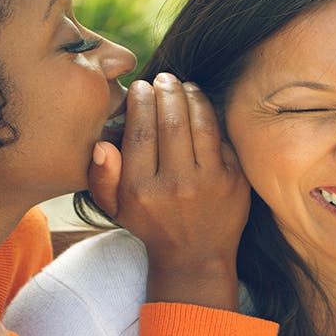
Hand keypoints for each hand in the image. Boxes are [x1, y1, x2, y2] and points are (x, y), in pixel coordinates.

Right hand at [88, 73, 248, 309]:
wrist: (196, 257)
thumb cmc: (151, 225)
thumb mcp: (116, 209)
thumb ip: (101, 178)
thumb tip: (102, 145)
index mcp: (142, 191)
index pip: (140, 133)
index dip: (141, 103)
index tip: (141, 87)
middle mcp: (175, 186)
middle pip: (170, 122)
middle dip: (166, 91)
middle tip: (163, 78)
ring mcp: (208, 183)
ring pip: (199, 123)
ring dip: (191, 96)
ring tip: (182, 85)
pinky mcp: (234, 181)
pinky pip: (221, 137)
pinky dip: (210, 114)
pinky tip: (201, 103)